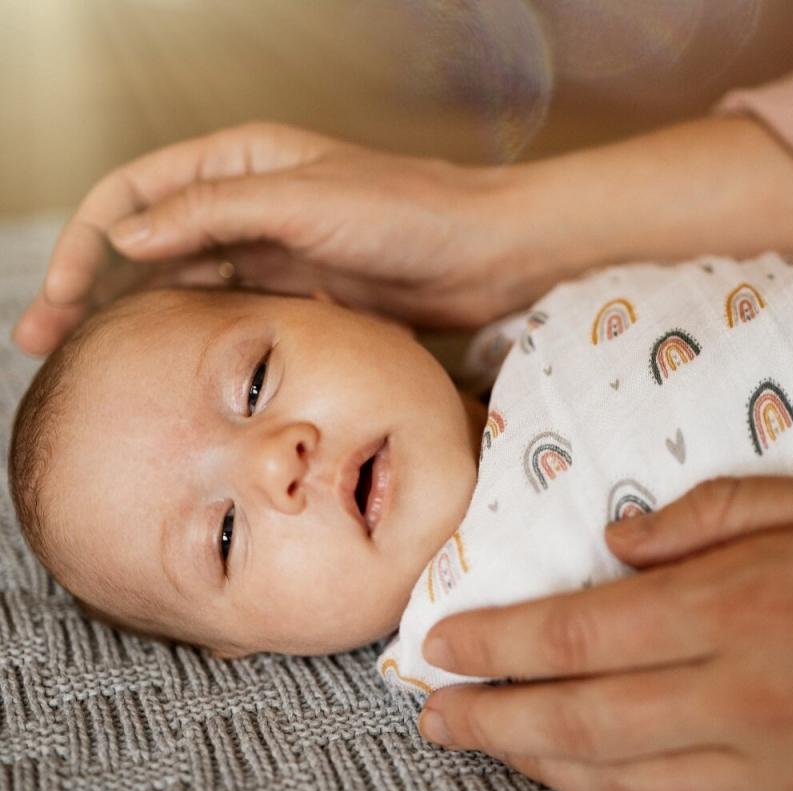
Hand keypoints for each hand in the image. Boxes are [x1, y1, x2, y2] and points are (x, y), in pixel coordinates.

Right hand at [12, 122, 540, 355]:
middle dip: (91, 285)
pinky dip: (183, 330)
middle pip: (146, 241)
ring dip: (130, 314)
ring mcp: (268, 249)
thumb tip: (126, 235)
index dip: (86, 243)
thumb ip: (213, 212)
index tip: (59, 297)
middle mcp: (245, 201)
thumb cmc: (408, 213)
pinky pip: (222, 308)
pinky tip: (159, 360)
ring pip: (178, 279)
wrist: (481, 254)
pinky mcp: (294, 289)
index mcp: (239, 161)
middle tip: (42, 341)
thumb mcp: (303, 202)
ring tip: (87, 361)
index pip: (134, 194)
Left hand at [418, 477, 792, 790]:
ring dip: (534, 763)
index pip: (575, 633)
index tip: (440, 645)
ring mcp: (766, 765)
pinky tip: (567, 777)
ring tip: (476, 740)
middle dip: (493, 717)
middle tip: (430, 713)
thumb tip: (613, 542)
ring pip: (619, 778)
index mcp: (730, 611)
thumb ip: (702, 519)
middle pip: (579, 718)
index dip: (498, 642)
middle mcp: (737, 697)